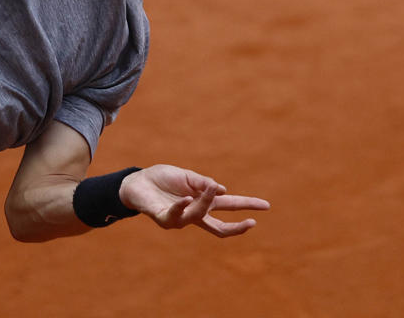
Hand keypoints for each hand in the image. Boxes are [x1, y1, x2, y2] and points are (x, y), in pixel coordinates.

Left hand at [119, 164, 269, 238]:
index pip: (229, 205)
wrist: (137, 182)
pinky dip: (183, 206)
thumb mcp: (187, 176)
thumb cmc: (163, 179)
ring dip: (206, 202)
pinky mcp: (164, 219)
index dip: (247, 205)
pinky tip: (187, 198)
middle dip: (236, 227)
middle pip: (219, 227)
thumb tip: (222, 190)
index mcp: (203, 202)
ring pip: (200, 217)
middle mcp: (194, 214)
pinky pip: (175, 216)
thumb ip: (203, 183)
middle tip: (252, 223)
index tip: (266, 205)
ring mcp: (180, 219)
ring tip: (209, 188)